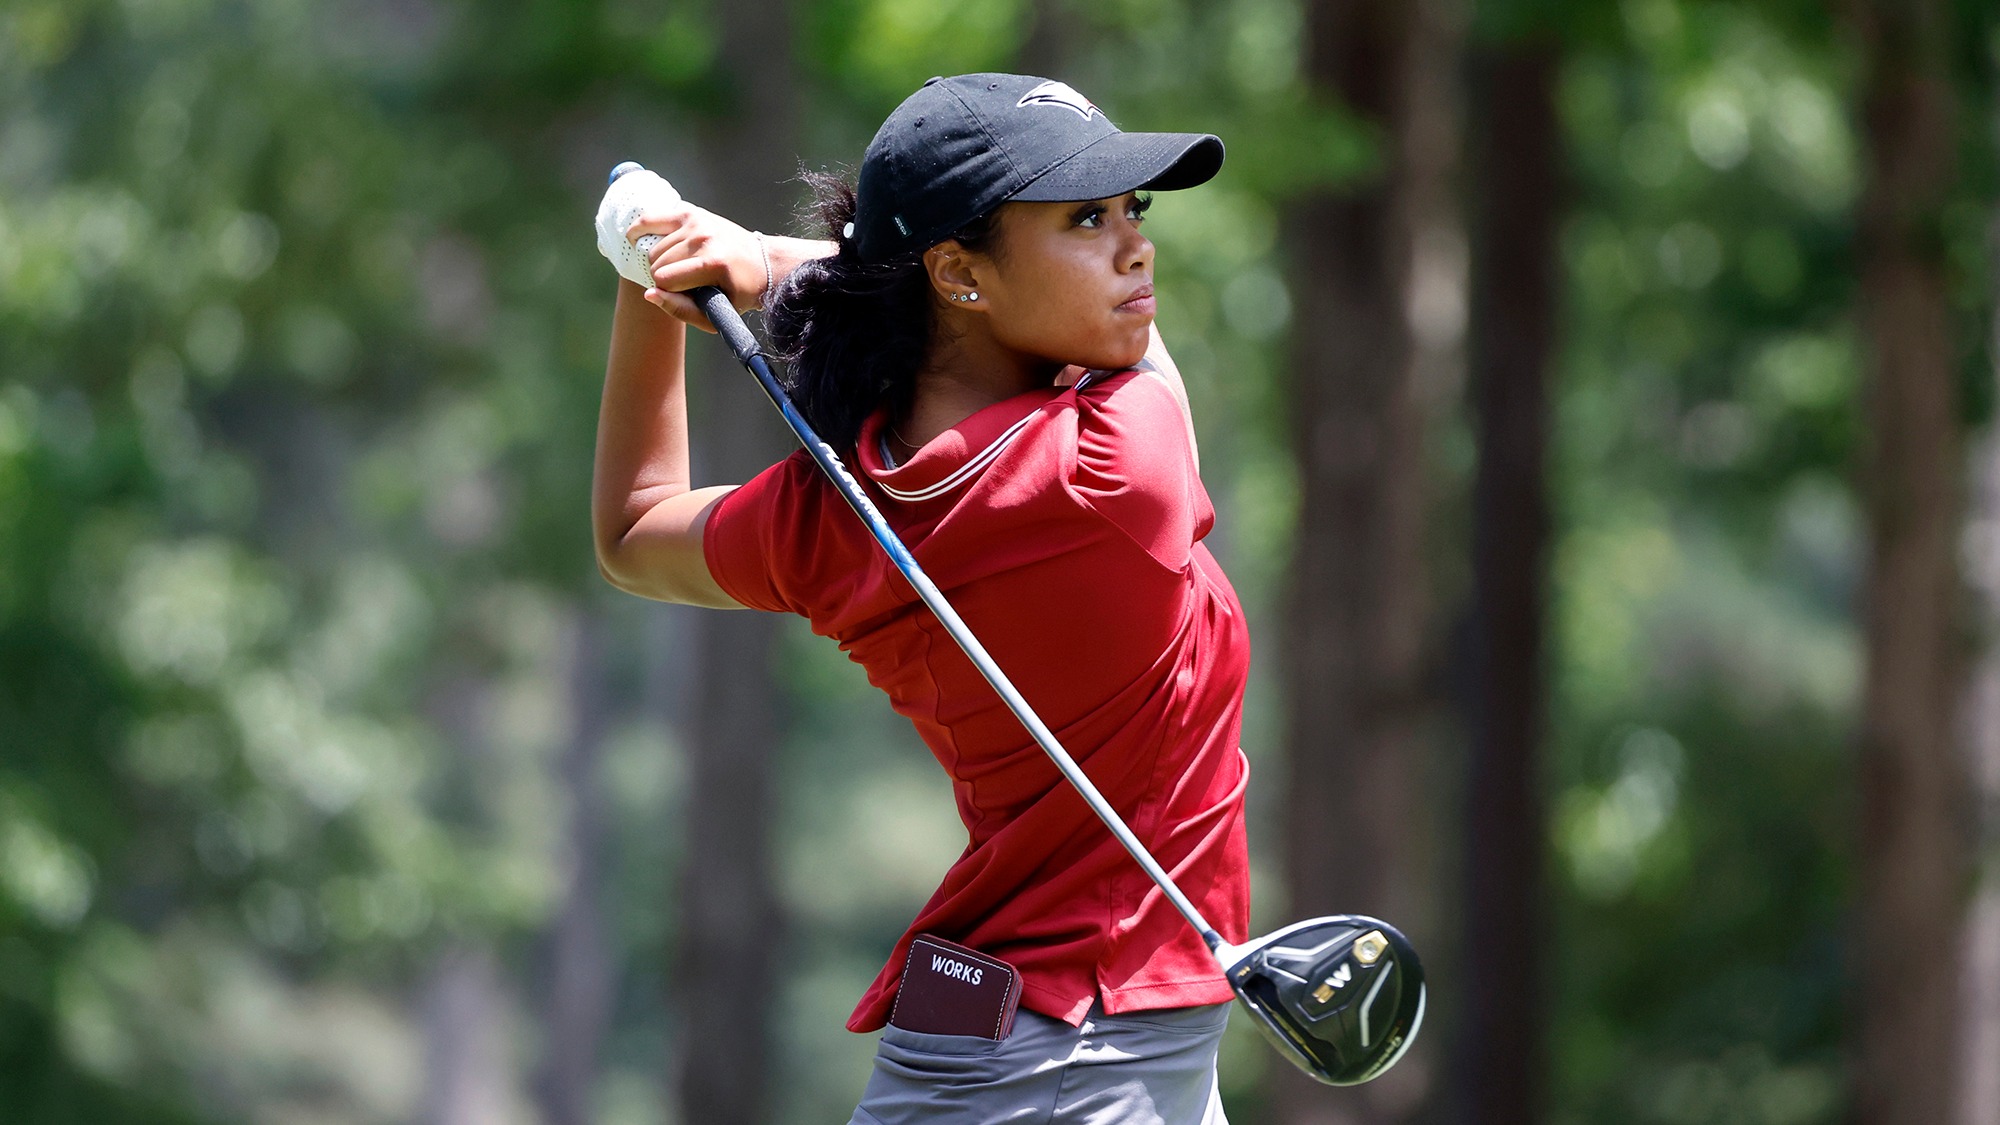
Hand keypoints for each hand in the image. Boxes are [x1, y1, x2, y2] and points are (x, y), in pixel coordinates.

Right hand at [626, 203, 767, 332]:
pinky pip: (649, 219)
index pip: (664, 280)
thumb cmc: (738, 292)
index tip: (685, 294)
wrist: (762, 262)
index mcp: (712, 263)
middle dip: (664, 277)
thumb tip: (649, 294)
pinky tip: (636, 241)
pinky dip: (639, 231)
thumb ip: (680, 311)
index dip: (668, 292)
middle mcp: (703, 238)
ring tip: (680, 266)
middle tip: (684, 281)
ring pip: (653, 248)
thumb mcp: (716, 313)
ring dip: (659, 261)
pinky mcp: (689, 212)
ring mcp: (696, 222)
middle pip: (656, 264)